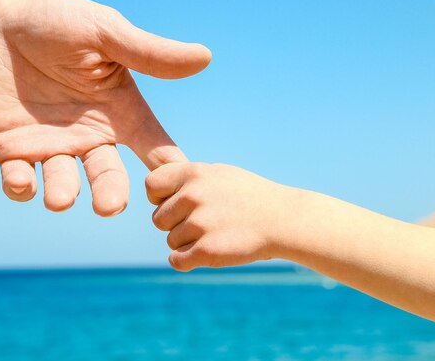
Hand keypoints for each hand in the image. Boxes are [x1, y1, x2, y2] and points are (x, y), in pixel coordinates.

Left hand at [0, 0, 210, 215]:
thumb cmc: (58, 19)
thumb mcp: (105, 32)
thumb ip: (148, 53)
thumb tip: (205, 57)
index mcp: (120, 112)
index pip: (155, 147)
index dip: (169, 171)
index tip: (180, 193)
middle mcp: (90, 136)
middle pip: (109, 177)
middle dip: (111, 195)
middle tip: (109, 207)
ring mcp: (51, 146)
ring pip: (64, 185)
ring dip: (63, 194)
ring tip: (61, 198)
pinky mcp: (12, 150)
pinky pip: (19, 180)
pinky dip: (20, 187)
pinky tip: (20, 180)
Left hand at [146, 163, 300, 270]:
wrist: (284, 220)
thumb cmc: (250, 196)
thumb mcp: (219, 173)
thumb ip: (188, 176)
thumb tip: (157, 182)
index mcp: (194, 173)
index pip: (151, 185)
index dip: (159, 198)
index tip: (174, 204)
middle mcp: (193, 196)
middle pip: (158, 219)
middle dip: (176, 224)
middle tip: (203, 223)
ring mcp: (200, 224)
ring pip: (171, 241)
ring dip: (188, 242)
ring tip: (215, 234)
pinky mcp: (207, 251)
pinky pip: (177, 261)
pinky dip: (187, 261)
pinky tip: (207, 252)